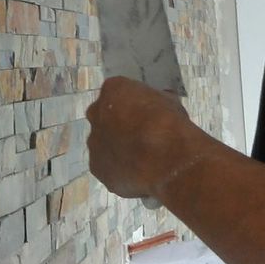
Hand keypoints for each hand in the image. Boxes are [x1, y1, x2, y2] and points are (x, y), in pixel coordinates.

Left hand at [86, 76, 201, 199]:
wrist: (166, 159)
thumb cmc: (170, 124)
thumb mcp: (170, 102)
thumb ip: (154, 104)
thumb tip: (157, 109)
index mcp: (113, 90)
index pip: (117, 92)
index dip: (132, 103)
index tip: (144, 112)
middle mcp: (96, 113)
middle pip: (103, 115)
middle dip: (117, 122)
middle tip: (138, 132)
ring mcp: (94, 142)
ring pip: (102, 142)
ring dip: (116, 146)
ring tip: (139, 157)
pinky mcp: (97, 168)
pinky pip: (106, 165)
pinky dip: (118, 168)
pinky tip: (136, 173)